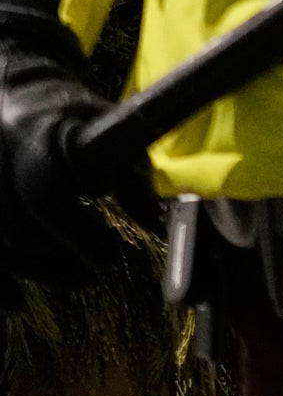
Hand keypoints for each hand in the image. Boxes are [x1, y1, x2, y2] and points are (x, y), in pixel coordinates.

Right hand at [0, 0, 109, 282]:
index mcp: (33, 137)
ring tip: (76, 276)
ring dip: (37, 269)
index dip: (80, 234)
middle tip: (97, 269)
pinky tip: (18, 305)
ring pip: (1, 246)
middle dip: (59, 257)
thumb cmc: (65, 111)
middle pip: (18, 229)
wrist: (9, 91)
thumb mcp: (103, 127)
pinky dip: (2, 284)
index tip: (109, 256)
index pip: (48, 195)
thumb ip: (129, 171)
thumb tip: (155, 223)